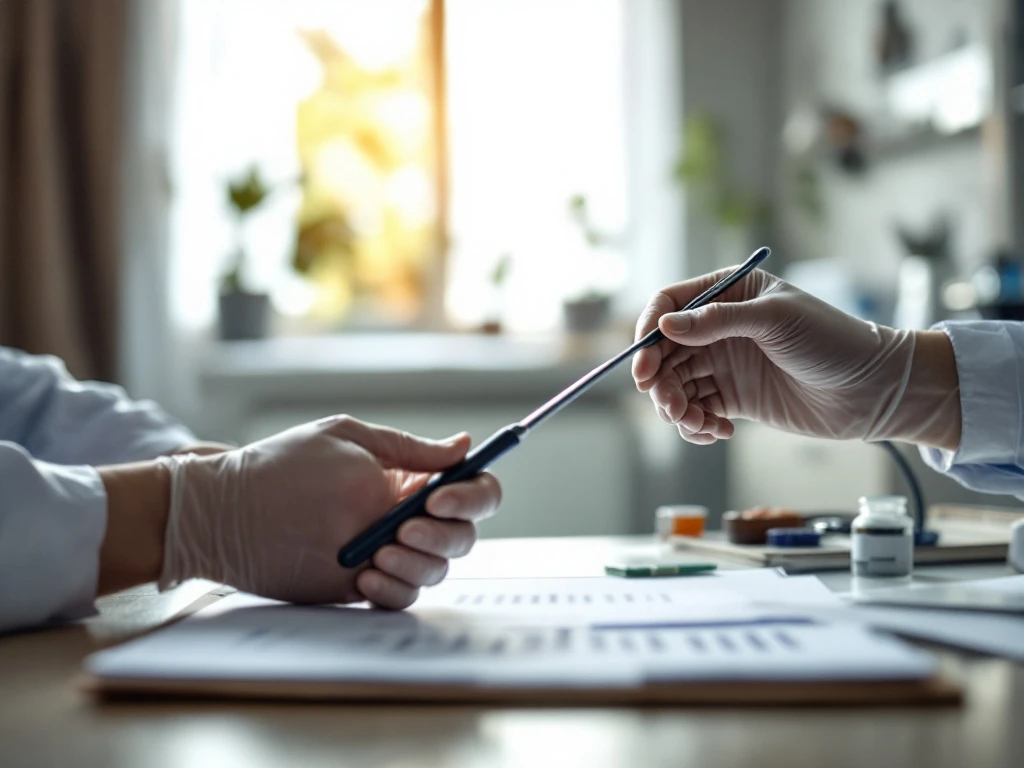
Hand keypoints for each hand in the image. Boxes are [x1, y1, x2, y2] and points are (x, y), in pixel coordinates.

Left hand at [158, 416, 500, 608]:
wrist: (229, 512)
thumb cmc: (285, 465)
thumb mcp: (347, 440)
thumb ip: (408, 449)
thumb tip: (463, 444)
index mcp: (409, 479)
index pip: (471, 488)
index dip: (472, 494)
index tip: (438, 497)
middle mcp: (408, 518)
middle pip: (463, 534)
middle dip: (444, 532)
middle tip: (404, 526)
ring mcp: (390, 555)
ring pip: (437, 568)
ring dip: (417, 561)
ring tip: (375, 552)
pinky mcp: (366, 585)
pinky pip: (402, 596)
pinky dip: (392, 587)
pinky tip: (362, 574)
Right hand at [631, 268, 960, 449]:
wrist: (872, 390)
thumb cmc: (831, 341)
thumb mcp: (774, 320)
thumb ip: (718, 321)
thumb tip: (665, 326)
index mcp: (726, 292)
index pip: (668, 306)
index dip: (648, 334)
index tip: (644, 368)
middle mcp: (718, 326)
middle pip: (664, 351)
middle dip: (659, 381)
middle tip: (670, 405)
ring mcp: (723, 363)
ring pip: (675, 385)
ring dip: (675, 408)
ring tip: (698, 424)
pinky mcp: (732, 398)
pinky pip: (695, 410)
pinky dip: (695, 425)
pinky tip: (717, 432)